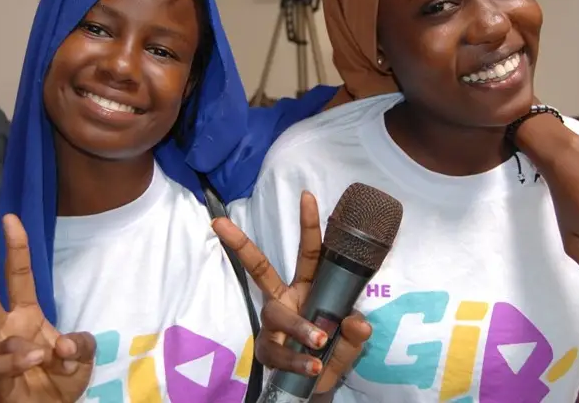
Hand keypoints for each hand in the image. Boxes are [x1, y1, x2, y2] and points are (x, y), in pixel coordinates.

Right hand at [0, 214, 95, 402]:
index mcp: (30, 313)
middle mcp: (9, 328)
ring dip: (24, 347)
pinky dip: (19, 362)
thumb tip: (63, 345)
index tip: (11, 220)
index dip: (16, 248)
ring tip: (45, 356)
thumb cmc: (63, 376)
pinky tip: (36, 362)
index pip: (20, 275)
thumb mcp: (83, 354)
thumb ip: (81, 343)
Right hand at [212, 192, 371, 394]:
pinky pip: (279, 352)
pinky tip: (313, 367)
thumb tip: (357, 322)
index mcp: (309, 288)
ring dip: (300, 326)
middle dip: (241, 246)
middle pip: (260, 269)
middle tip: (221, 225)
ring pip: (278, 316)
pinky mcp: (267, 351)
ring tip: (320, 340)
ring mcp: (273, 325)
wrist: (314, 388)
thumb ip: (355, 333)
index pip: (310, 252)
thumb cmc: (330, 354)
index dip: (309, 224)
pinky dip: (298, 360)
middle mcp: (286, 300)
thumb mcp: (351, 343)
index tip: (308, 195)